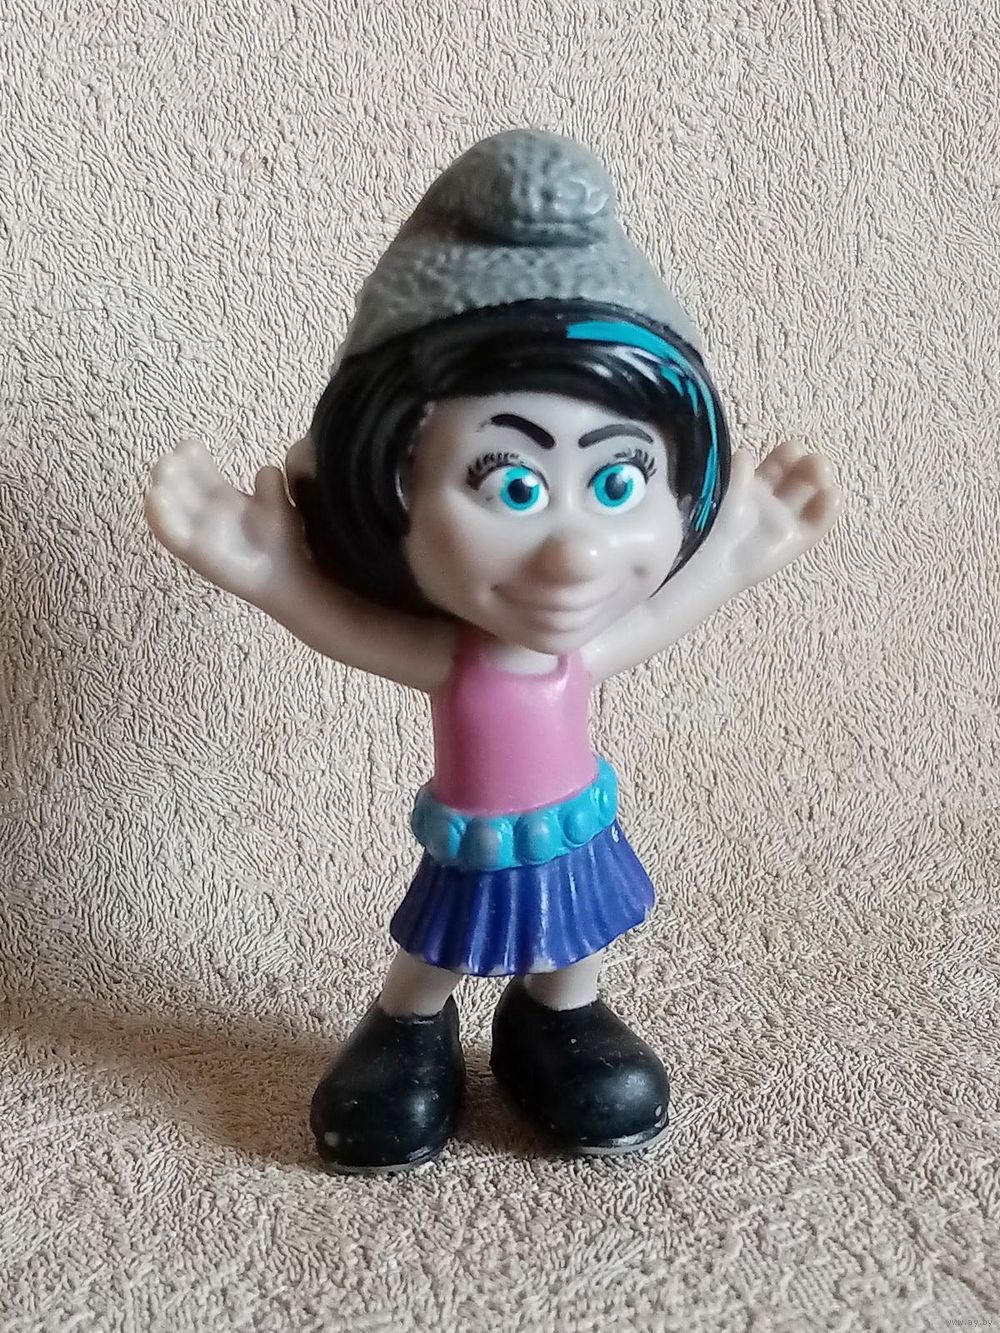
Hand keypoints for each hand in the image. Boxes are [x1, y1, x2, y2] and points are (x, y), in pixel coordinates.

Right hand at [145, 439, 306, 601]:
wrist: (291, 578)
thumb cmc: (283, 541)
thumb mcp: (278, 505)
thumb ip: (271, 486)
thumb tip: (266, 470)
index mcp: (221, 495)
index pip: (197, 469)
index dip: (190, 455)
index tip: (190, 446)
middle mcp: (204, 511)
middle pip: (177, 484)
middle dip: (172, 468)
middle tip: (175, 457)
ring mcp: (197, 532)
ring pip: (169, 506)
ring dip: (163, 487)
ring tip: (165, 470)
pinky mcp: (195, 554)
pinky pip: (171, 535)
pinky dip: (160, 517)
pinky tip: (156, 498)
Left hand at [711, 442, 841, 589]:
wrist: (705, 560)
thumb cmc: (705, 522)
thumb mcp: (717, 489)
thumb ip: (734, 472)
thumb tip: (745, 455)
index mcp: (750, 484)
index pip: (778, 463)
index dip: (788, 455)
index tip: (792, 450)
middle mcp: (770, 500)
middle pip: (801, 476)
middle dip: (810, 465)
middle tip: (813, 462)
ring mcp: (783, 521)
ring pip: (812, 495)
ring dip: (822, 481)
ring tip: (821, 474)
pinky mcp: (795, 542)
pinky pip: (817, 524)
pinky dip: (828, 510)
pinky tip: (831, 495)